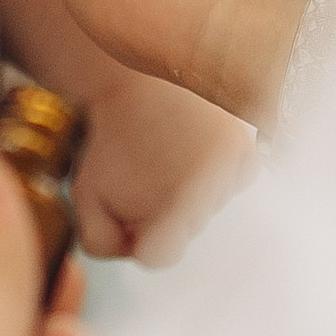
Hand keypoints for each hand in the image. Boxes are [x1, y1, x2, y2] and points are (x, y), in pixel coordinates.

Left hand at [72, 49, 257, 265]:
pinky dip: (219, 168)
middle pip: (188, 229)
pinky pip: (237, 176)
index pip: (160, 257)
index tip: (129, 213)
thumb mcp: (86, 196)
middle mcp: (211, 193)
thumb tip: (136, 253)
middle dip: (164, 211)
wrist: (136, 77)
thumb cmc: (109, 139)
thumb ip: (103, 241)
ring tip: (168, 151)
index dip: (139, 239)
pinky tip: (194, 146)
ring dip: (194, 189)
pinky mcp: (248, 146)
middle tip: (143, 169)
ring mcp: (234, 168)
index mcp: (173, 210)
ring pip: (213, 202)